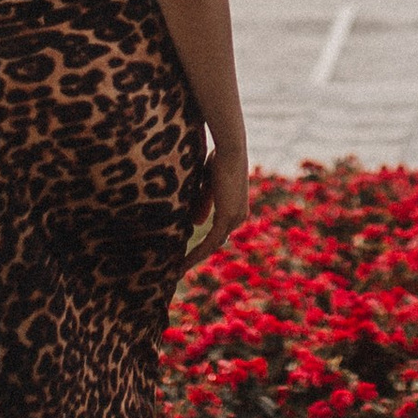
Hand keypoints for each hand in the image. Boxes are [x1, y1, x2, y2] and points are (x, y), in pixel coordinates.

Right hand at [185, 146, 249, 267]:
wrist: (230, 148)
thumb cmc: (218, 158)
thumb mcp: (208, 184)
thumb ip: (204, 203)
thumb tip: (197, 224)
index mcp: (236, 207)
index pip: (219, 232)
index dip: (204, 243)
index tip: (190, 252)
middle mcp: (239, 216)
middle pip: (215, 242)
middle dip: (198, 255)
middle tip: (181, 267)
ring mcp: (235, 218)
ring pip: (212, 245)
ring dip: (194, 258)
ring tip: (179, 269)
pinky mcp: (227, 217)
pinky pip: (210, 241)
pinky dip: (196, 252)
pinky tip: (183, 261)